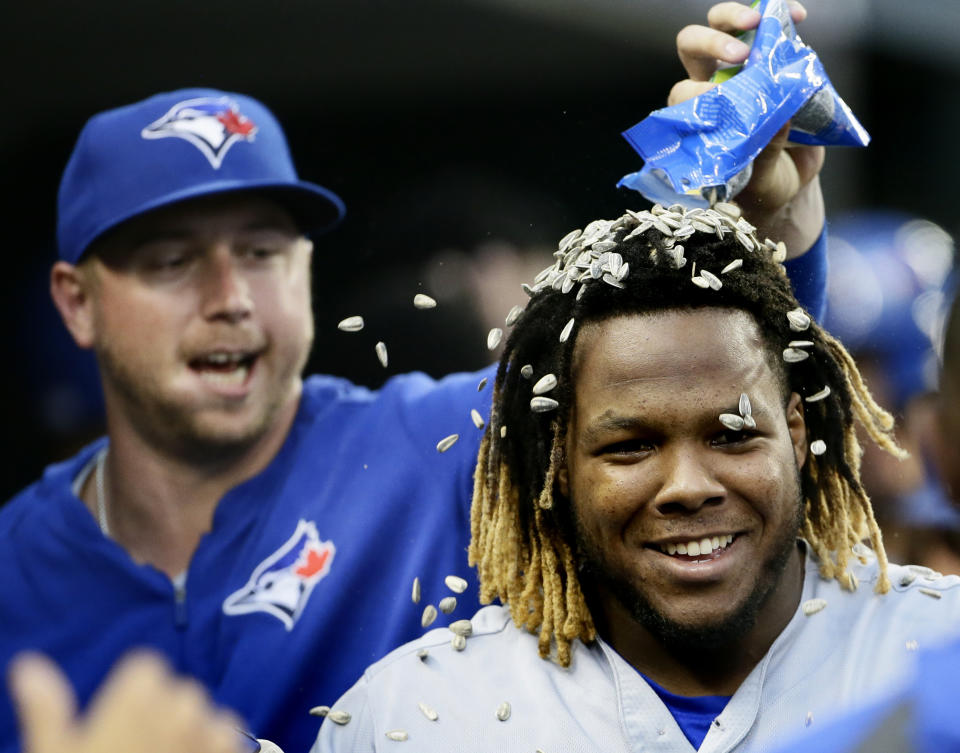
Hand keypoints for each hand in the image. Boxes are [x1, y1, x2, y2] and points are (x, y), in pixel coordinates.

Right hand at [9, 652, 245, 752]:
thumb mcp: (52, 752)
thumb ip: (45, 706)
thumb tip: (27, 664)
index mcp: (137, 695)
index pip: (146, 669)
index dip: (130, 695)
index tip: (116, 723)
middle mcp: (180, 705)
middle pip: (179, 691)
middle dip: (163, 713)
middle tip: (137, 750)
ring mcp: (208, 731)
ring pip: (206, 714)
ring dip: (192, 731)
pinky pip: (229, 737)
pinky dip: (214, 749)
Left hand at [670, 1, 824, 257]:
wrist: (791, 181)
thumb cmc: (762, 184)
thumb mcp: (759, 179)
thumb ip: (762, 155)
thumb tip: (777, 120)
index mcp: (697, 118)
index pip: (681, 94)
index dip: (694, 92)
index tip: (718, 99)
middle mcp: (711, 86)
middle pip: (691, 47)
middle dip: (710, 43)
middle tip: (740, 54)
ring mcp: (741, 66)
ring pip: (722, 25)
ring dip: (735, 16)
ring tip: (760, 21)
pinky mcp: (772, 56)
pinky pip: (769, 23)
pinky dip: (781, 12)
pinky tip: (798, 15)